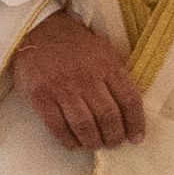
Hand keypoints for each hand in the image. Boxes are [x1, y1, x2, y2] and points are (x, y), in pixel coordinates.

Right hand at [12, 9, 143, 151]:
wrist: (37, 29)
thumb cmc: (73, 42)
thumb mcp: (102, 49)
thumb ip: (116, 73)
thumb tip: (129, 106)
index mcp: (107, 64)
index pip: (129, 100)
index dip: (135, 123)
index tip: (136, 138)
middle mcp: (87, 78)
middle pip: (108, 117)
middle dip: (114, 137)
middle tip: (113, 143)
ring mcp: (62, 88)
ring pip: (84, 126)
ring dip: (92, 141)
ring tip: (94, 144)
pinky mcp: (41, 96)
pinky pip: (57, 126)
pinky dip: (68, 140)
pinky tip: (73, 143)